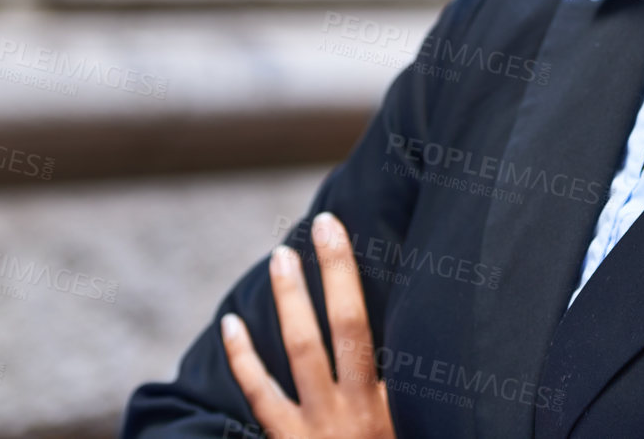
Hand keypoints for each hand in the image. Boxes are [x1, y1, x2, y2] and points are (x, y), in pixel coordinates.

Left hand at [221, 211, 395, 438]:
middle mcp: (352, 408)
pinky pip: (259, 396)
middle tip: (318, 225)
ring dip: (290, 301)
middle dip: (332, 272)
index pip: (370, 327)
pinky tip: (229, 326)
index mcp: (388, 403)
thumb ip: (408, 394)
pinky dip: (242, 359)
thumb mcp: (413, 426)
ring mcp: (314, 426)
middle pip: (342, 326)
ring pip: (299, 351)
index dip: (348, 274)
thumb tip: (411, 343)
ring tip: (281, 257)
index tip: (336, 230)